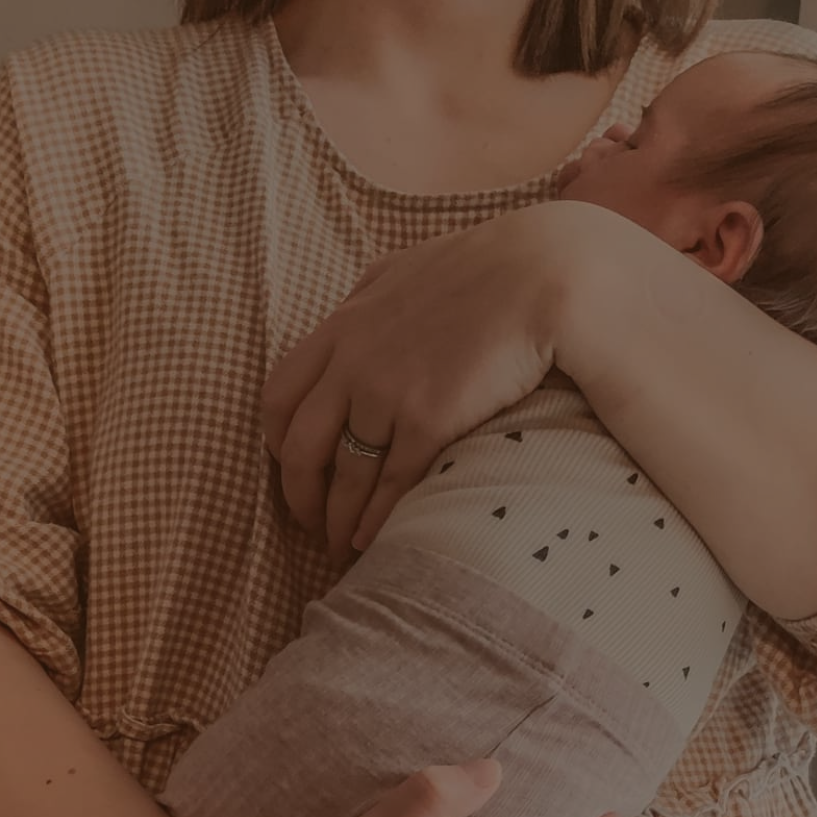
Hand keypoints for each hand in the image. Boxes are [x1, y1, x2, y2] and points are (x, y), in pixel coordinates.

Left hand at [260, 203, 586, 567]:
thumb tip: (359, 304)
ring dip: (336, 521)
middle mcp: (352, 361)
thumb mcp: (407, 269)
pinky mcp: (427, 418)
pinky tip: (374, 541)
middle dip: (298, 495)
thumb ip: (373, 293)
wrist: (538, 273)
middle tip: (311, 523)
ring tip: (342, 548)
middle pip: (298, 446)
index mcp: (343, 325)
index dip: (278, 442)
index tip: (293, 469)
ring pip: (342, 475)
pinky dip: (375, 522)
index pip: (280, 395)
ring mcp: (386, 392)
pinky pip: (389, 485)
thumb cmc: (484, 268)